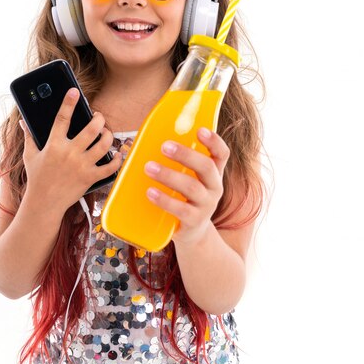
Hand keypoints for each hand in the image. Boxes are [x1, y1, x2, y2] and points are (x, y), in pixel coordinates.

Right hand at [20, 88, 121, 212]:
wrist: (44, 203)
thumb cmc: (37, 178)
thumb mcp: (30, 155)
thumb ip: (29, 136)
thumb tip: (24, 121)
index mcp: (54, 145)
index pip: (62, 118)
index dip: (68, 103)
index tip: (75, 91)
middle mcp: (69, 153)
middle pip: (91, 129)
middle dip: (98, 119)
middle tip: (98, 117)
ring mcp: (81, 166)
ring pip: (104, 145)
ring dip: (108, 135)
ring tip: (106, 133)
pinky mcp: (90, 178)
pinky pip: (110, 167)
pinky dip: (117, 159)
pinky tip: (117, 154)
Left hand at [144, 127, 229, 244]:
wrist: (192, 233)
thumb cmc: (185, 199)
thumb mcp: (188, 180)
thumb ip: (176, 165)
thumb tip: (142, 143)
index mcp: (214, 174)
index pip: (221, 154)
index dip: (214, 141)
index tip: (200, 130)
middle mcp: (214, 188)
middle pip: (206, 167)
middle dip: (185, 155)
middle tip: (164, 146)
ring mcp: (206, 206)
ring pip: (192, 187)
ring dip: (169, 175)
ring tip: (149, 167)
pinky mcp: (194, 221)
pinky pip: (181, 210)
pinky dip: (165, 200)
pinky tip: (150, 193)